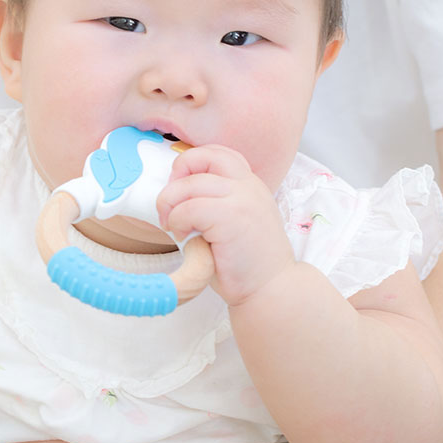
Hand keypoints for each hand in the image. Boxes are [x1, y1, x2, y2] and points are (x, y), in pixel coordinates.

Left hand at [156, 145, 293, 303]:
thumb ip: (215, 202)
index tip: (181, 188)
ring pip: (189, 184)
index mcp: (250, 184)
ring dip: (171, 204)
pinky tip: (182, 236)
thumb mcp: (235, 221)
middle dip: (176, 174)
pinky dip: (177, 221)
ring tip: (174, 226)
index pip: (218, 153)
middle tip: (170, 204)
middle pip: (202, 156)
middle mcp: (248, 186)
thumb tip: (176, 195)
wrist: (272, 290)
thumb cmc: (247, 263)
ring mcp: (242, 199)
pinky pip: (188, 208)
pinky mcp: (231, 217)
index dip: (192, 163)